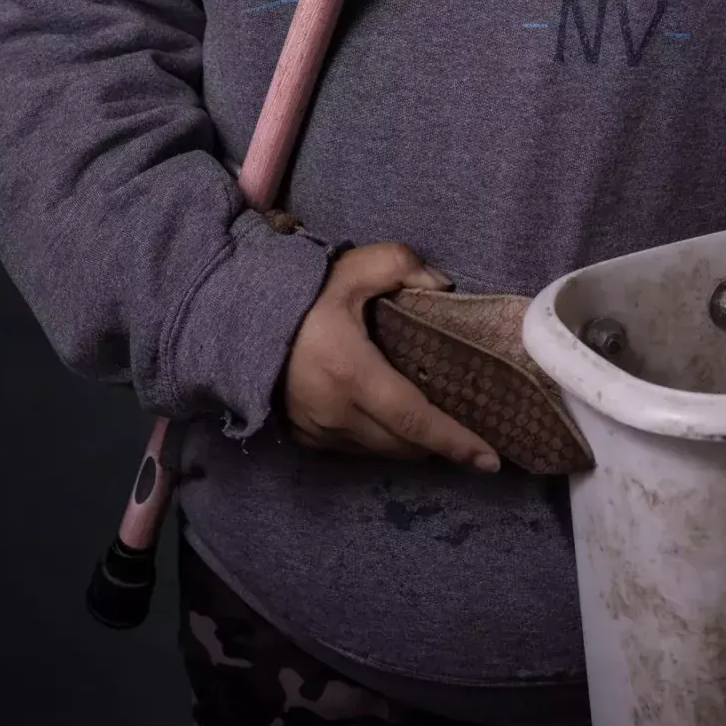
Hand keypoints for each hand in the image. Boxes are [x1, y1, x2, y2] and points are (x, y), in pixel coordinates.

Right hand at [281, 240, 500, 473]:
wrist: (235, 320)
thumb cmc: (299, 295)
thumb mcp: (351, 269)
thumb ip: (399, 265)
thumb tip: (442, 284)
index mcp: (354, 374)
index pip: (415, 421)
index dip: (455, 442)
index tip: (490, 460)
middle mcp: (337, 413)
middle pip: (403, 444)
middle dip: (438, 444)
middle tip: (470, 435)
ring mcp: (318, 430)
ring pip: (378, 450)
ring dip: (407, 444)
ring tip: (432, 427)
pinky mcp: (302, 437)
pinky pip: (351, 449)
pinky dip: (375, 440)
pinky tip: (387, 423)